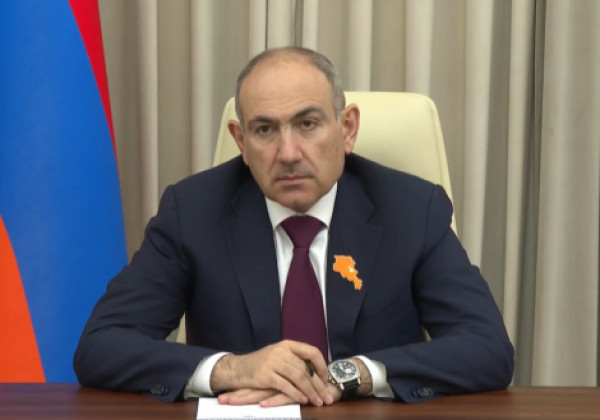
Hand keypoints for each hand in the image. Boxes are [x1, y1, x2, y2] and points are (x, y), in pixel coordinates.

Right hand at [210, 340, 332, 405]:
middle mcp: (282, 351)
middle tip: (328, 397)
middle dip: (319, 385)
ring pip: (299, 378)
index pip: (312, 351)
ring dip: (311, 392)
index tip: (326, 379)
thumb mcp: (278, 355)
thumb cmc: (261, 364)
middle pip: (306, 369)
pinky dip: (296, 394)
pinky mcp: (266, 375)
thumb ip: (294, 360)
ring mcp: (274, 362)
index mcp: (288, 345)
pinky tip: (303, 400)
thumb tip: (317, 372)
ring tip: (318, 402)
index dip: (322, 366)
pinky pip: (286, 386)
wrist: (238, 368)